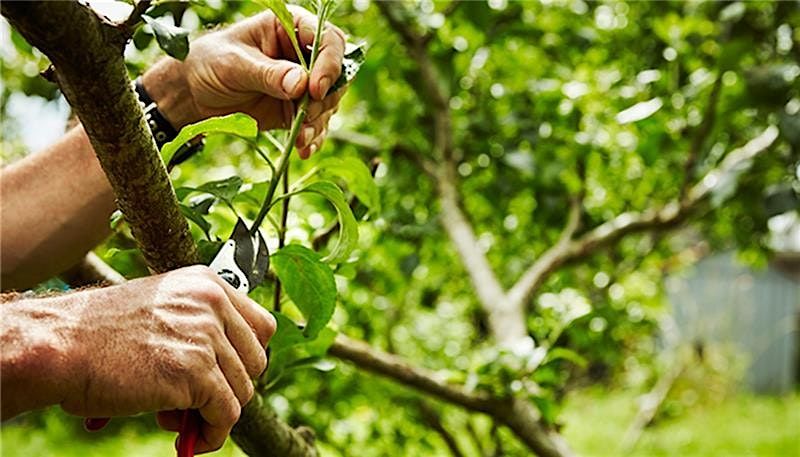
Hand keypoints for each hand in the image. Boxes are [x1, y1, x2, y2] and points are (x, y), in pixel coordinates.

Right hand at [37, 266, 272, 452]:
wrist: (60, 345)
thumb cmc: (99, 334)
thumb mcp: (162, 310)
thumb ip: (199, 328)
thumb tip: (232, 373)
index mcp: (207, 284)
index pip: (262, 326)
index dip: (246, 357)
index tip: (224, 376)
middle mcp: (212, 303)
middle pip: (256, 360)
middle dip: (229, 387)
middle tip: (193, 401)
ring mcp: (206, 336)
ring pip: (242, 390)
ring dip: (213, 413)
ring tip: (175, 417)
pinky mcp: (196, 372)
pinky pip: (226, 414)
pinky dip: (212, 434)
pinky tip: (189, 441)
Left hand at [143, 6, 346, 158]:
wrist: (194, 93)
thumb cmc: (209, 63)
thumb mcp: (234, 65)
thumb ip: (268, 74)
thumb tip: (301, 84)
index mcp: (290, 29)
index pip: (328, 40)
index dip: (329, 64)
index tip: (315, 89)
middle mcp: (303, 55)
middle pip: (337, 75)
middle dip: (325, 99)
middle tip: (305, 117)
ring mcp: (302, 84)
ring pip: (329, 102)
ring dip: (319, 122)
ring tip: (300, 139)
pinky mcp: (297, 109)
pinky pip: (316, 124)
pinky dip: (312, 138)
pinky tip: (302, 149)